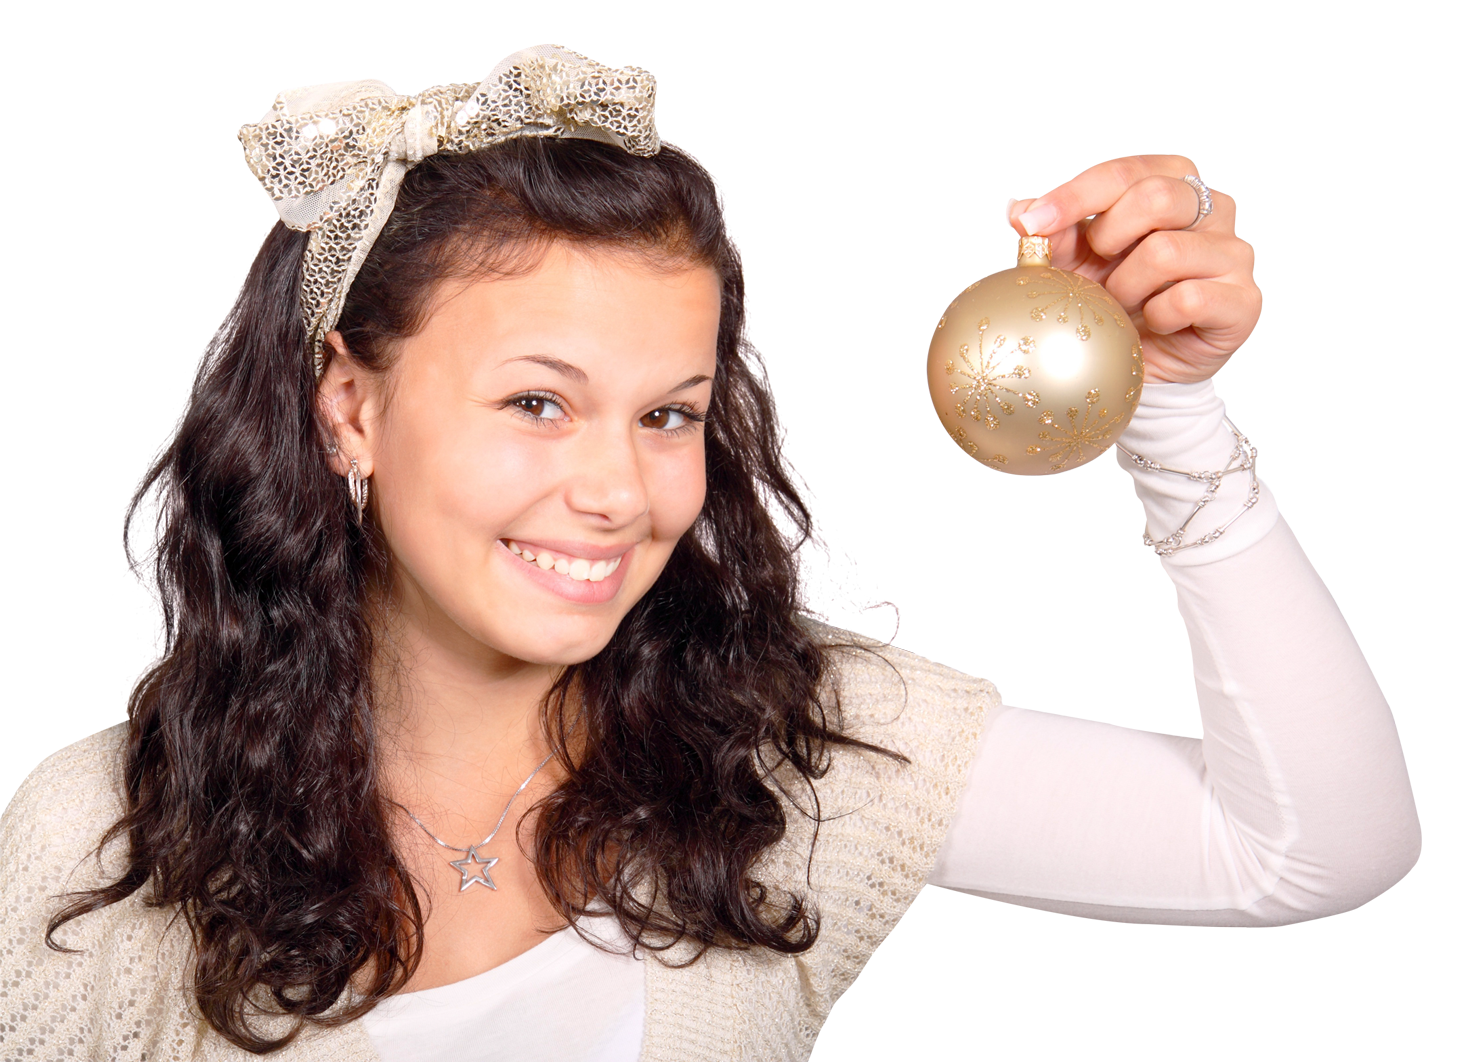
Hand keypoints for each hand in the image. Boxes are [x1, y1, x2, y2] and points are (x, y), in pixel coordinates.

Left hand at [1008, 155, 1260, 384]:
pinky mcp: (1242, 299)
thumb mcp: (1076, 264)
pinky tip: (1154, 324)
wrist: (1144, 362)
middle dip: (1110, 236)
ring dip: (1127, 286)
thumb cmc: (1113, 300)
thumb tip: (1022, 212)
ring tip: (1122, 304)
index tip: (1031, 224)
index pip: (1122, 173)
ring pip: (1167, 251)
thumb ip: (1055, 235)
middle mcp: (1211, 210)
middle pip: (1156, 196)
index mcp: (1169, 183)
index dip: (1073, 196)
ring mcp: (1231, 253)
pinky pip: (1189, 298)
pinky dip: (1157, 317)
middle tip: (1096, 270)